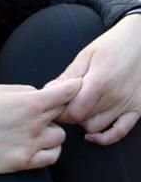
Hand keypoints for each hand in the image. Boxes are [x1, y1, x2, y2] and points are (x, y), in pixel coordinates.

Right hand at [0, 78, 80, 172]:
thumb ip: (24, 91)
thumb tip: (41, 94)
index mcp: (29, 101)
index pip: (65, 93)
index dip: (72, 89)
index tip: (75, 88)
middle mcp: (34, 123)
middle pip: (64, 115)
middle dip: (56, 112)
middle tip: (39, 113)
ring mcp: (31, 144)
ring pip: (60, 137)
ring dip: (50, 132)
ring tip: (33, 131)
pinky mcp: (25, 161)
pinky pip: (51, 157)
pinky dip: (48, 151)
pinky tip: (34, 145)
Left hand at [53, 13, 140, 144]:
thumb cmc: (112, 44)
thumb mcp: (86, 55)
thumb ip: (69, 75)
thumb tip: (49, 90)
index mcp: (99, 82)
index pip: (73, 111)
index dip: (59, 111)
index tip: (52, 104)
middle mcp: (114, 97)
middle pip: (83, 120)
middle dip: (68, 115)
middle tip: (61, 105)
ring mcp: (127, 105)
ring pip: (98, 128)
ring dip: (84, 122)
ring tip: (78, 110)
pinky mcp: (137, 109)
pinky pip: (120, 132)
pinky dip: (105, 137)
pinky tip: (92, 134)